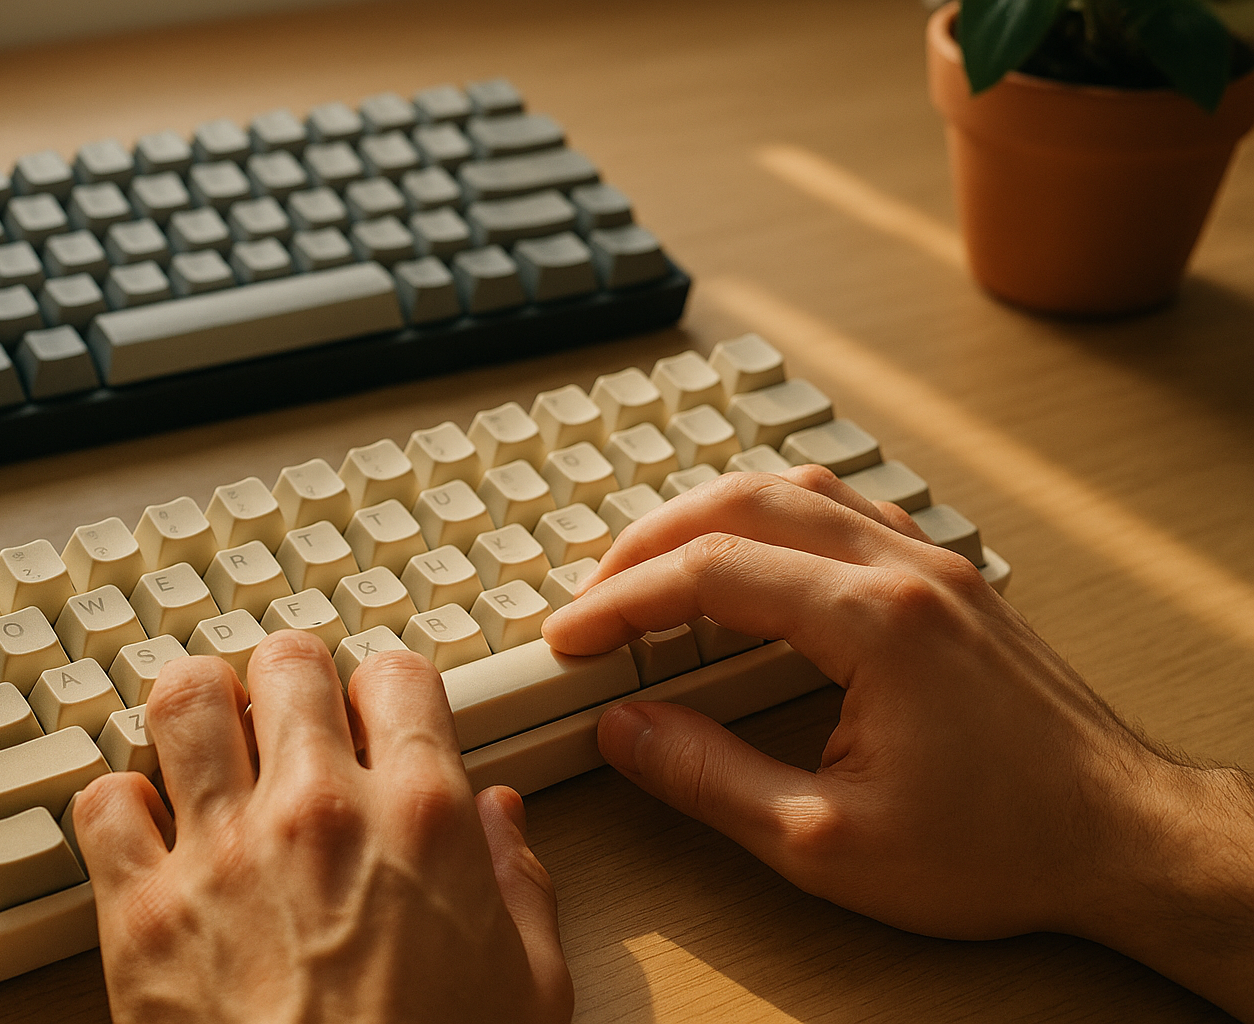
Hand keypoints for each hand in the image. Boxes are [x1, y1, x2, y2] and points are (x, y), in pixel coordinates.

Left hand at [72, 637, 572, 1023]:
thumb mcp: (529, 988)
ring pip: (184, 700)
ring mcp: (221, 855)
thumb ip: (520, 883)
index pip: (396, 673)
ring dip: (199, 706)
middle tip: (290, 709)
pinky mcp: (140, 916)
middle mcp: (320, 813)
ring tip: (210, 731)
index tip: (379, 713)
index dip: (387, 686)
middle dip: (291, 677)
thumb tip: (500, 821)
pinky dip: (120, 801)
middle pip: (287, 662)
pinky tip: (149, 822)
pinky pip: (103, 803)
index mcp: (423, 818)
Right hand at [541, 467, 1253, 1017]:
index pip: (711, 573)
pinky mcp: (951, 582)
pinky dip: (776, 519)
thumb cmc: (999, 846)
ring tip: (656, 566)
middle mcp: (905, 570)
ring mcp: (934, 565)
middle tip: (595, 592)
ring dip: (710, 516)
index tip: (572, 636)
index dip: (622, 600)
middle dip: (650, 541)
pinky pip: (846, 511)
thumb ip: (711, 779)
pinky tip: (757, 558)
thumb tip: (628, 731)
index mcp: (874, 622)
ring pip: (797, 490)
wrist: (1123, 840)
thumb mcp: (828, 843)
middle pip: (744, 502)